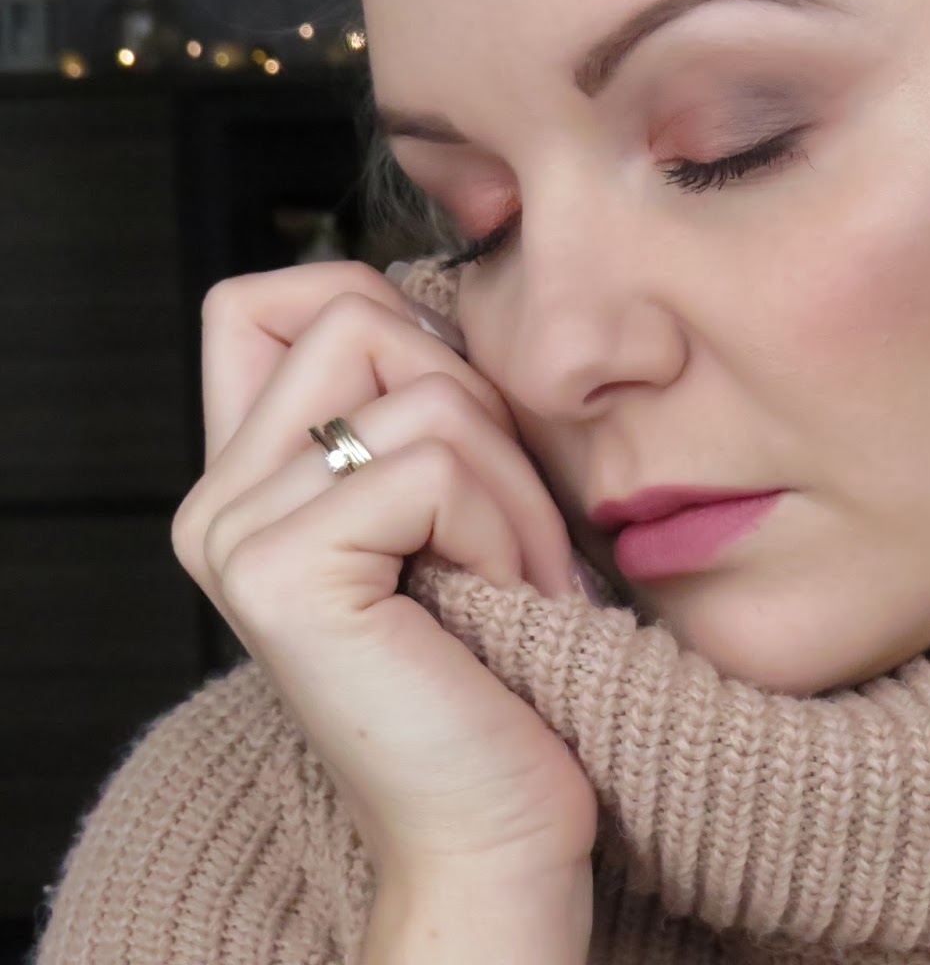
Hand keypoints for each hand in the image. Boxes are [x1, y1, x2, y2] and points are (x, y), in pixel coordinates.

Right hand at [170, 261, 597, 894]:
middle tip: (511, 527)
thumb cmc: (499, 664)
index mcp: (248, 479)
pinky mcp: (285, 571)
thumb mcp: (451, 507)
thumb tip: (445, 302)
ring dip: (514, 489)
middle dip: (482, 412)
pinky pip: (435, 467)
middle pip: (361, 317)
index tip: (457, 416)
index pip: (272, 298)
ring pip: (425, 395)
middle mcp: (217, 501)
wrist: (495, 824)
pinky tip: (509, 601)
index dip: (379, 310)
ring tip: (518, 578)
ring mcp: (236, 535)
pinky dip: (505, 529)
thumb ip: (414, 408)